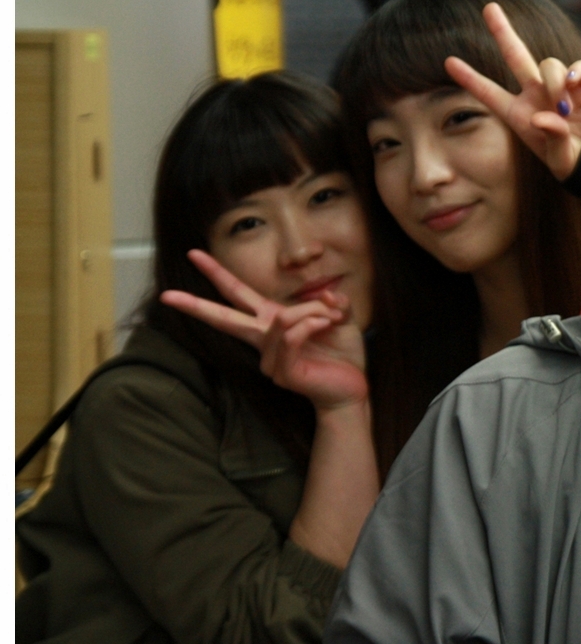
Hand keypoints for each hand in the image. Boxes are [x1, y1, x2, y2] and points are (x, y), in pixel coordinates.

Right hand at [160, 250, 368, 410]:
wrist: (350, 388)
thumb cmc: (342, 354)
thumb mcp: (339, 317)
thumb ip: (329, 301)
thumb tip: (326, 296)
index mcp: (271, 322)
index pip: (237, 295)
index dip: (216, 274)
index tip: (193, 255)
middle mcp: (263, 340)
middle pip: (224, 317)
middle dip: (196, 305)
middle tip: (167, 295)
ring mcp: (269, 359)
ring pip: (282, 317)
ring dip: (312, 312)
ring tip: (330, 319)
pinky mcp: (281, 372)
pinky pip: (290, 335)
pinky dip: (312, 324)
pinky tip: (325, 325)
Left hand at [444, 2, 580, 181]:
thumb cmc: (575, 161)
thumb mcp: (559, 158)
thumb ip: (552, 138)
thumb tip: (545, 116)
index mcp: (520, 114)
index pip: (490, 93)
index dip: (470, 78)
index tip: (448, 62)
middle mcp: (537, 94)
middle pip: (515, 56)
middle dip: (502, 31)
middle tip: (489, 7)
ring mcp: (561, 86)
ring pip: (549, 65)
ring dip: (553, 84)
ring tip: (564, 110)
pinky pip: (577, 68)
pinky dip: (575, 73)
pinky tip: (572, 84)